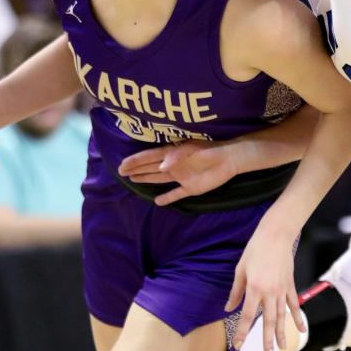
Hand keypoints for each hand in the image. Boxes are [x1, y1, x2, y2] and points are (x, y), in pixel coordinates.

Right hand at [118, 141, 238, 205]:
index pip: (149, 157)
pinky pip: (176, 194)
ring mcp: (182, 176)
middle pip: (151, 167)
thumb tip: (161, 166)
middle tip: (121, 172)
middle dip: (136, 169)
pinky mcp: (192, 187)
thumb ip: (176, 156)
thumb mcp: (192, 148)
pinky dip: (168, 198)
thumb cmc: (210, 149)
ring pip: (160, 179)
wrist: (230, 158)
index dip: (135, 161)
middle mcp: (174, 165)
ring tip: (132, 180)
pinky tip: (158, 202)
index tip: (121, 165)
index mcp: (172, 154)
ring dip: (146, 179)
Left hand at [226, 222, 304, 350]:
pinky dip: (298, 317)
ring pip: (282, 316)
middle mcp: (270, 292)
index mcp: (254, 288)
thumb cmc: (255, 250)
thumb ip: (236, 291)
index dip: (243, 332)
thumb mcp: (241, 269)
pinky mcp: (290, 285)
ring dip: (282, 333)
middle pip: (269, 321)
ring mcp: (282, 290)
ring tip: (282, 348)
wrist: (276, 235)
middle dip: (267, 340)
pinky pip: (294, 305)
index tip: (238, 345)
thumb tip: (229, 308)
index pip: (248, 316)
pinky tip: (302, 329)